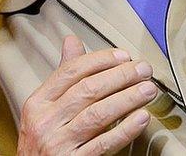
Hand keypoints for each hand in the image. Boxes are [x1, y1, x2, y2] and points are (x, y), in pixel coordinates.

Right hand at [17, 36, 156, 154]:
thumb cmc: (41, 142)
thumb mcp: (44, 109)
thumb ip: (62, 76)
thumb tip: (72, 41)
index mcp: (38, 103)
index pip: (70, 72)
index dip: (99, 60)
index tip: (123, 56)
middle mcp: (46, 121)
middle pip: (87, 90)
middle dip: (119, 76)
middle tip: (142, 70)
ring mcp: (58, 143)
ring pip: (97, 114)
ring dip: (127, 99)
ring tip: (147, 90)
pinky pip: (104, 143)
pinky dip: (125, 129)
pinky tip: (141, 118)